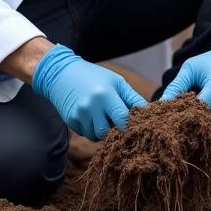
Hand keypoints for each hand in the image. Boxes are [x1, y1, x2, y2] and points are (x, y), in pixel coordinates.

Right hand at [31, 44, 146, 140]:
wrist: (62, 74)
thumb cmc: (94, 76)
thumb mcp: (116, 82)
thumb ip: (133, 98)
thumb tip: (148, 112)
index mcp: (106, 95)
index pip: (122, 119)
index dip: (130, 125)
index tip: (135, 126)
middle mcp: (91, 108)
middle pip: (109, 133)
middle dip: (115, 130)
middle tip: (117, 121)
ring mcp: (79, 116)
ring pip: (97, 137)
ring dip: (103, 131)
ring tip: (103, 116)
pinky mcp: (71, 121)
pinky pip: (86, 134)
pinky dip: (91, 129)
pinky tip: (91, 116)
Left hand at [161, 31, 210, 128]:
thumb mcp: (192, 68)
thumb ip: (176, 85)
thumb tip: (161, 103)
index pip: (196, 111)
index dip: (183, 115)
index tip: (171, 117)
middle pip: (207, 122)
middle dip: (193, 123)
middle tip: (179, 123)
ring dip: (204, 126)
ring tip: (191, 121)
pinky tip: (204, 118)